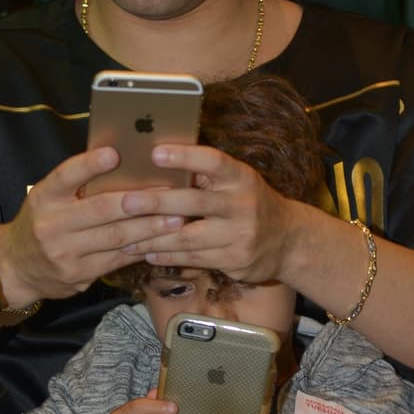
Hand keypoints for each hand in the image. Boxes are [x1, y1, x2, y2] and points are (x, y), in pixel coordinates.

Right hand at [0, 147, 188, 301]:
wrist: (15, 267)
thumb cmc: (41, 223)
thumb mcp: (47, 199)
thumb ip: (76, 184)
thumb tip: (121, 161)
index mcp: (43, 198)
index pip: (65, 176)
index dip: (89, 165)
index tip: (114, 154)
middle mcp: (51, 226)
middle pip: (101, 210)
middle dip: (139, 202)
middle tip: (169, 194)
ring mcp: (65, 254)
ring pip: (116, 238)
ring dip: (150, 228)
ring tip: (176, 219)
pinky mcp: (78, 276)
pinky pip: (117, 260)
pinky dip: (141, 249)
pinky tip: (161, 241)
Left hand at [116, 144, 295, 281]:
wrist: (288, 240)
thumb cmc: (249, 202)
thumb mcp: (237, 182)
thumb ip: (206, 176)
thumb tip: (156, 163)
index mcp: (241, 177)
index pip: (213, 161)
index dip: (184, 156)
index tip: (155, 152)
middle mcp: (242, 204)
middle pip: (193, 202)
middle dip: (156, 202)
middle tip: (126, 202)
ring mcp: (239, 235)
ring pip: (187, 237)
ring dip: (153, 238)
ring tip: (125, 236)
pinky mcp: (235, 260)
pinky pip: (193, 258)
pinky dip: (166, 256)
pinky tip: (146, 253)